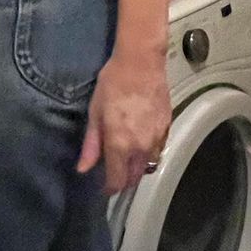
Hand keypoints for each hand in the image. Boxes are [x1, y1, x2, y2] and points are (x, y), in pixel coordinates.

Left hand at [77, 48, 170, 193]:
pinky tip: (140, 140)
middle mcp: (141, 147)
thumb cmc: (113, 84)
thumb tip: (83, 169)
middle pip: (134, 177)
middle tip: (113, 172)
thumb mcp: (95, 112)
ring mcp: (157, 138)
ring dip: (137, 167)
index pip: (117, 181)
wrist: (141, 62)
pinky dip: (149, 152)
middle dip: (123, 180)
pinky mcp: (167, 127)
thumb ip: (91, 144)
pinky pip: (158, 149)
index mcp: (121, 145)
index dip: (109, 189)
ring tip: (126, 156)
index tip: (103, 187)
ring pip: (148, 165)